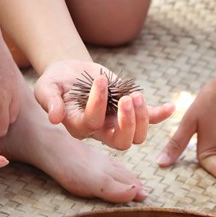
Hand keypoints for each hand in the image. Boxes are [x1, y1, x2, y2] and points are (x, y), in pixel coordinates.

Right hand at [35, 60, 174, 148]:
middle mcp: (101, 131)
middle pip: (121, 142)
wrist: (71, 74)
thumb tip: (55, 117)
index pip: (93, 123)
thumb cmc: (56, 82)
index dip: (99, 103)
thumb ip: (50, 101)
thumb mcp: (46, 88)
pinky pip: (150, 120)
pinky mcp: (130, 112)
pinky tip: (170, 107)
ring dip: (142, 118)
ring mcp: (117, 123)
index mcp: (80, 126)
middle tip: (128, 98)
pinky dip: (160, 115)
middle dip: (128, 123)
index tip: (100, 80)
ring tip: (137, 95)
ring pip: (137, 136)